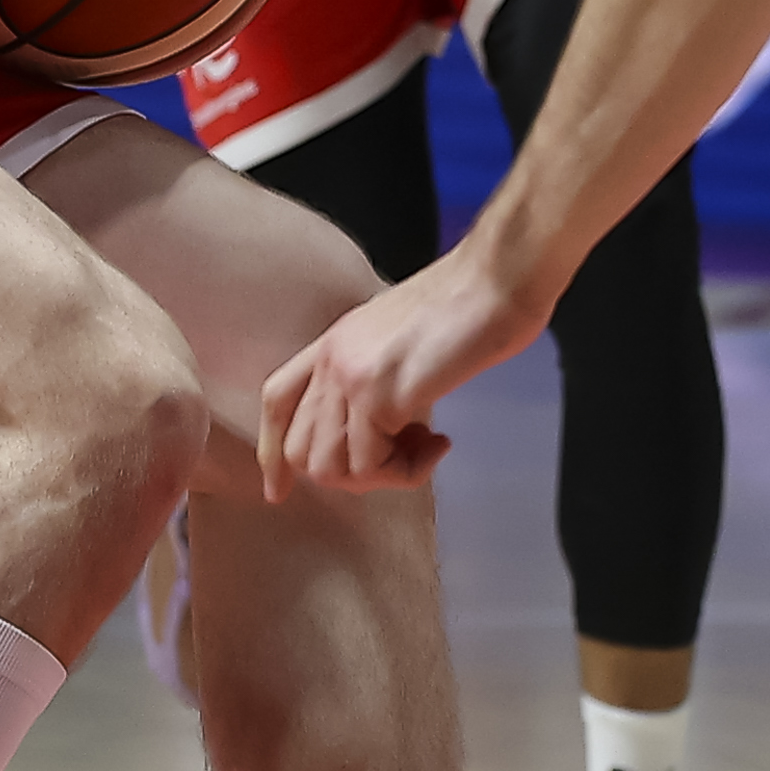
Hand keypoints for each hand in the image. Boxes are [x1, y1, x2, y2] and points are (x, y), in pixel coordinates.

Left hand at [259, 242, 531, 497]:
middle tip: (406, 452)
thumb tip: (382, 427)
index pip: (277, 400)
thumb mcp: (402, 337)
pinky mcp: (379, 396)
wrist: (497, 279)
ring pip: (332, 469)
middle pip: (301, 450)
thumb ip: (378, 375)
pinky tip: (441, 443)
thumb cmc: (470, 305)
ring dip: (384, 474)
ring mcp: (350, 377)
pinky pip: (374, 466)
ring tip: (426, 445)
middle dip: (352, 474)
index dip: (272, 452)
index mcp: (334, 341)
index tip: (279, 491)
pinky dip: (410, 470)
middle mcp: (331, 358)